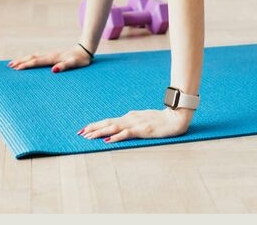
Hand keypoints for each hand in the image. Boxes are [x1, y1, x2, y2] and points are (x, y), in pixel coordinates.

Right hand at [7, 44, 91, 72]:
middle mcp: (50, 55)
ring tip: (13, 64)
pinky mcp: (53, 55)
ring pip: (34, 56)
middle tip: (9, 66)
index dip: (26, 65)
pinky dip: (30, 59)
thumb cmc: (81, 59)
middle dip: (21, 62)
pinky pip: (38, 57)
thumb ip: (64, 66)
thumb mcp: (74, 64)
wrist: (85, 50)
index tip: (16, 69)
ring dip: (24, 59)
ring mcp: (51, 54)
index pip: (36, 62)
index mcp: (53, 58)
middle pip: (32, 58)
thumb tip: (53, 70)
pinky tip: (28, 61)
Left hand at [78, 108, 192, 142]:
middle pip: (108, 123)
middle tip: (80, 133)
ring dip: (100, 132)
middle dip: (93, 128)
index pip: (109, 121)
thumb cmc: (161, 120)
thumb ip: (133, 122)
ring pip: (113, 128)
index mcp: (130, 117)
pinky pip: (126, 133)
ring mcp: (136, 124)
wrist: (176, 117)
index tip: (84, 129)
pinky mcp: (142, 130)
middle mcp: (130, 118)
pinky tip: (108, 140)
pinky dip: (115, 137)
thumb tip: (122, 127)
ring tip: (88, 136)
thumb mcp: (144, 120)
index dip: (96, 125)